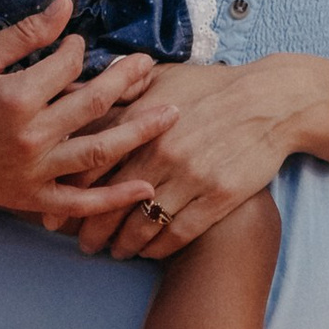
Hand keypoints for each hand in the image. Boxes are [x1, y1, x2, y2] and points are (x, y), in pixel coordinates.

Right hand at [0, 0, 165, 223]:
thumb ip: (23, 34)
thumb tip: (66, 6)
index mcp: (16, 95)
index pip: (68, 65)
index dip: (79, 49)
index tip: (78, 45)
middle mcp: (30, 136)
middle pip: (94, 102)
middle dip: (127, 80)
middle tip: (151, 66)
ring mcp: (32, 172)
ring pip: (98, 150)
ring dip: (138, 133)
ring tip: (171, 115)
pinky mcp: (27, 199)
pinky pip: (79, 202)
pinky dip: (114, 197)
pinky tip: (146, 187)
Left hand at [48, 54, 307, 257]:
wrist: (272, 101)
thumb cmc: (213, 88)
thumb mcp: (163, 77)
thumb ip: (119, 90)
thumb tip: (75, 94)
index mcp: (141, 120)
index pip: (90, 164)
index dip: (69, 193)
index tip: (56, 212)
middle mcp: (161, 150)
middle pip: (110, 202)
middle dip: (91, 229)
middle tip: (82, 244)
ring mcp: (190, 176)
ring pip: (142, 224)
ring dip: (123, 244)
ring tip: (115, 251)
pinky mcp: (218, 197)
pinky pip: (177, 234)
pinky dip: (158, 248)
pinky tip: (149, 251)